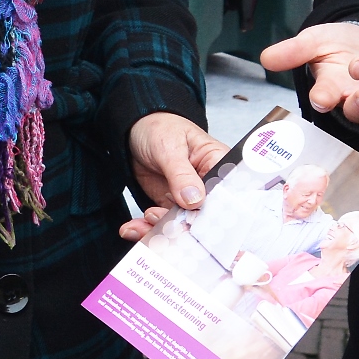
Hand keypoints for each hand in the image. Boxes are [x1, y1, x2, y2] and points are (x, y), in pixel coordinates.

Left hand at [119, 111, 228, 239]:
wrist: (134, 131)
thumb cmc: (159, 128)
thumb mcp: (169, 147)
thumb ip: (181, 174)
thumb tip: (195, 200)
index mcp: (217, 165)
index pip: (225, 194)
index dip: (215, 212)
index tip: (195, 223)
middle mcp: (207, 186)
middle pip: (204, 216)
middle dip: (183, 226)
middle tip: (162, 226)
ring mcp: (188, 199)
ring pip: (182, 224)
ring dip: (161, 230)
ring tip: (141, 224)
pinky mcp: (170, 206)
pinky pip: (163, 223)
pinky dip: (147, 228)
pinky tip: (133, 228)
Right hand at [260, 21, 358, 128]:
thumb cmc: (338, 44)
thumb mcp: (314, 41)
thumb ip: (293, 51)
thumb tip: (266, 58)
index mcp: (330, 89)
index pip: (322, 98)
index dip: (322, 99)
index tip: (320, 98)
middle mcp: (353, 101)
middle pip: (355, 112)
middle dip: (358, 106)